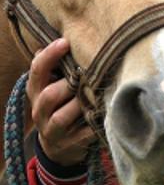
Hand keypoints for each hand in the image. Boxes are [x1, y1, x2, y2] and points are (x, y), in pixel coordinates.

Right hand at [27, 38, 90, 166]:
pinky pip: (83, 135)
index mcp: (36, 92)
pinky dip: (94, 125)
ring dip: (80, 105)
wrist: (59, 148)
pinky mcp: (69, 144)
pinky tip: (107, 115)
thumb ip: (58, 67)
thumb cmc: (61, 107)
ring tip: (97, 94)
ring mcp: (52, 130)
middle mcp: (40, 111)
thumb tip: (64, 37)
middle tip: (87, 74)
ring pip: (61, 116)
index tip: (65, 41)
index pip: (37, 71)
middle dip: (68, 85)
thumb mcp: (54, 87)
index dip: (49, 56)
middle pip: (48, 95)